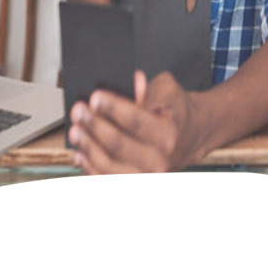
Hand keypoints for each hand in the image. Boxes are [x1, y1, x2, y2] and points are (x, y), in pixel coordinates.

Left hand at [68, 71, 204, 173]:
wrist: (192, 135)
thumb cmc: (177, 111)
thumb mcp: (169, 91)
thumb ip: (149, 88)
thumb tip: (132, 82)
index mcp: (170, 134)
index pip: (136, 120)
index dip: (113, 108)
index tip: (95, 97)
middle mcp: (161, 160)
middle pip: (119, 145)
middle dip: (94, 126)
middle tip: (78, 111)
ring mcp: (148, 177)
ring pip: (109, 166)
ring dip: (88, 147)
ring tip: (75, 130)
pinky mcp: (137, 185)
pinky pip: (108, 179)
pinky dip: (90, 166)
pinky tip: (81, 152)